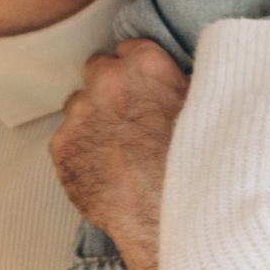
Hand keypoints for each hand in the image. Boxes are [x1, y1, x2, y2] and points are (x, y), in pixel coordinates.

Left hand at [49, 38, 188, 269]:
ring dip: (92, 120)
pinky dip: (80, 151)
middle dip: (109, 88)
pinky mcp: (62, 147)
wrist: (171, 220)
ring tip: (117, 151)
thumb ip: (181, 84)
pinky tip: (104, 170)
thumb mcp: (206, 111)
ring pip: (78, 105)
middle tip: (128, 118)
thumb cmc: (197, 169)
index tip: (145, 91)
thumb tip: (176, 79)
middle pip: (97, 69)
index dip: (138, 73)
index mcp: (146, 65)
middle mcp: (108, 82)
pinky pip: (66, 139)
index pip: (129, 49)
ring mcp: (81, 114)